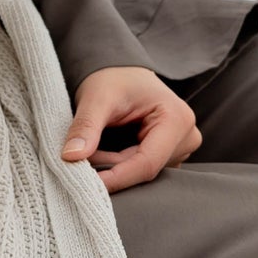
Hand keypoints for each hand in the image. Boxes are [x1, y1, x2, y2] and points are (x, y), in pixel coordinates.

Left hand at [60, 65, 201, 193]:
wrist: (122, 72)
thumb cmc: (114, 79)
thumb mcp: (96, 98)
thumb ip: (85, 127)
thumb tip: (71, 157)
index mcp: (177, 119)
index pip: (147, 163)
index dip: (116, 178)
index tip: (87, 185)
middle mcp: (186, 136)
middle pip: (145, 169)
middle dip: (110, 168)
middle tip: (80, 156)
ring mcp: (181, 147)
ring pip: (142, 172)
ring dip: (113, 167)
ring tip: (93, 147)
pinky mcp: (171, 154)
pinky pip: (142, 169)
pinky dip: (119, 166)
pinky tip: (105, 151)